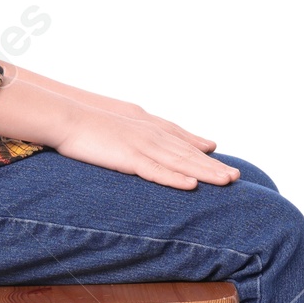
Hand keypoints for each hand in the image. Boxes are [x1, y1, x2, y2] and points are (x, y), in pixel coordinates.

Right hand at [52, 102, 241, 188]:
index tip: (223, 164)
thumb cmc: (89, 121)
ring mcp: (142, 146)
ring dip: (205, 172)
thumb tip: (155, 135)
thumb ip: (145, 129)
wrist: (66, 117)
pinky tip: (191, 185)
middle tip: (237, 177)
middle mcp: (152, 135)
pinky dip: (174, 178)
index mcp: (149, 127)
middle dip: (214, 166)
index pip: (183, 142)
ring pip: (180, 162)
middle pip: (189, 153)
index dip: (203, 154)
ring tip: (227, 181)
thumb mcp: (123, 121)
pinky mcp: (129, 158)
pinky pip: (156, 171)